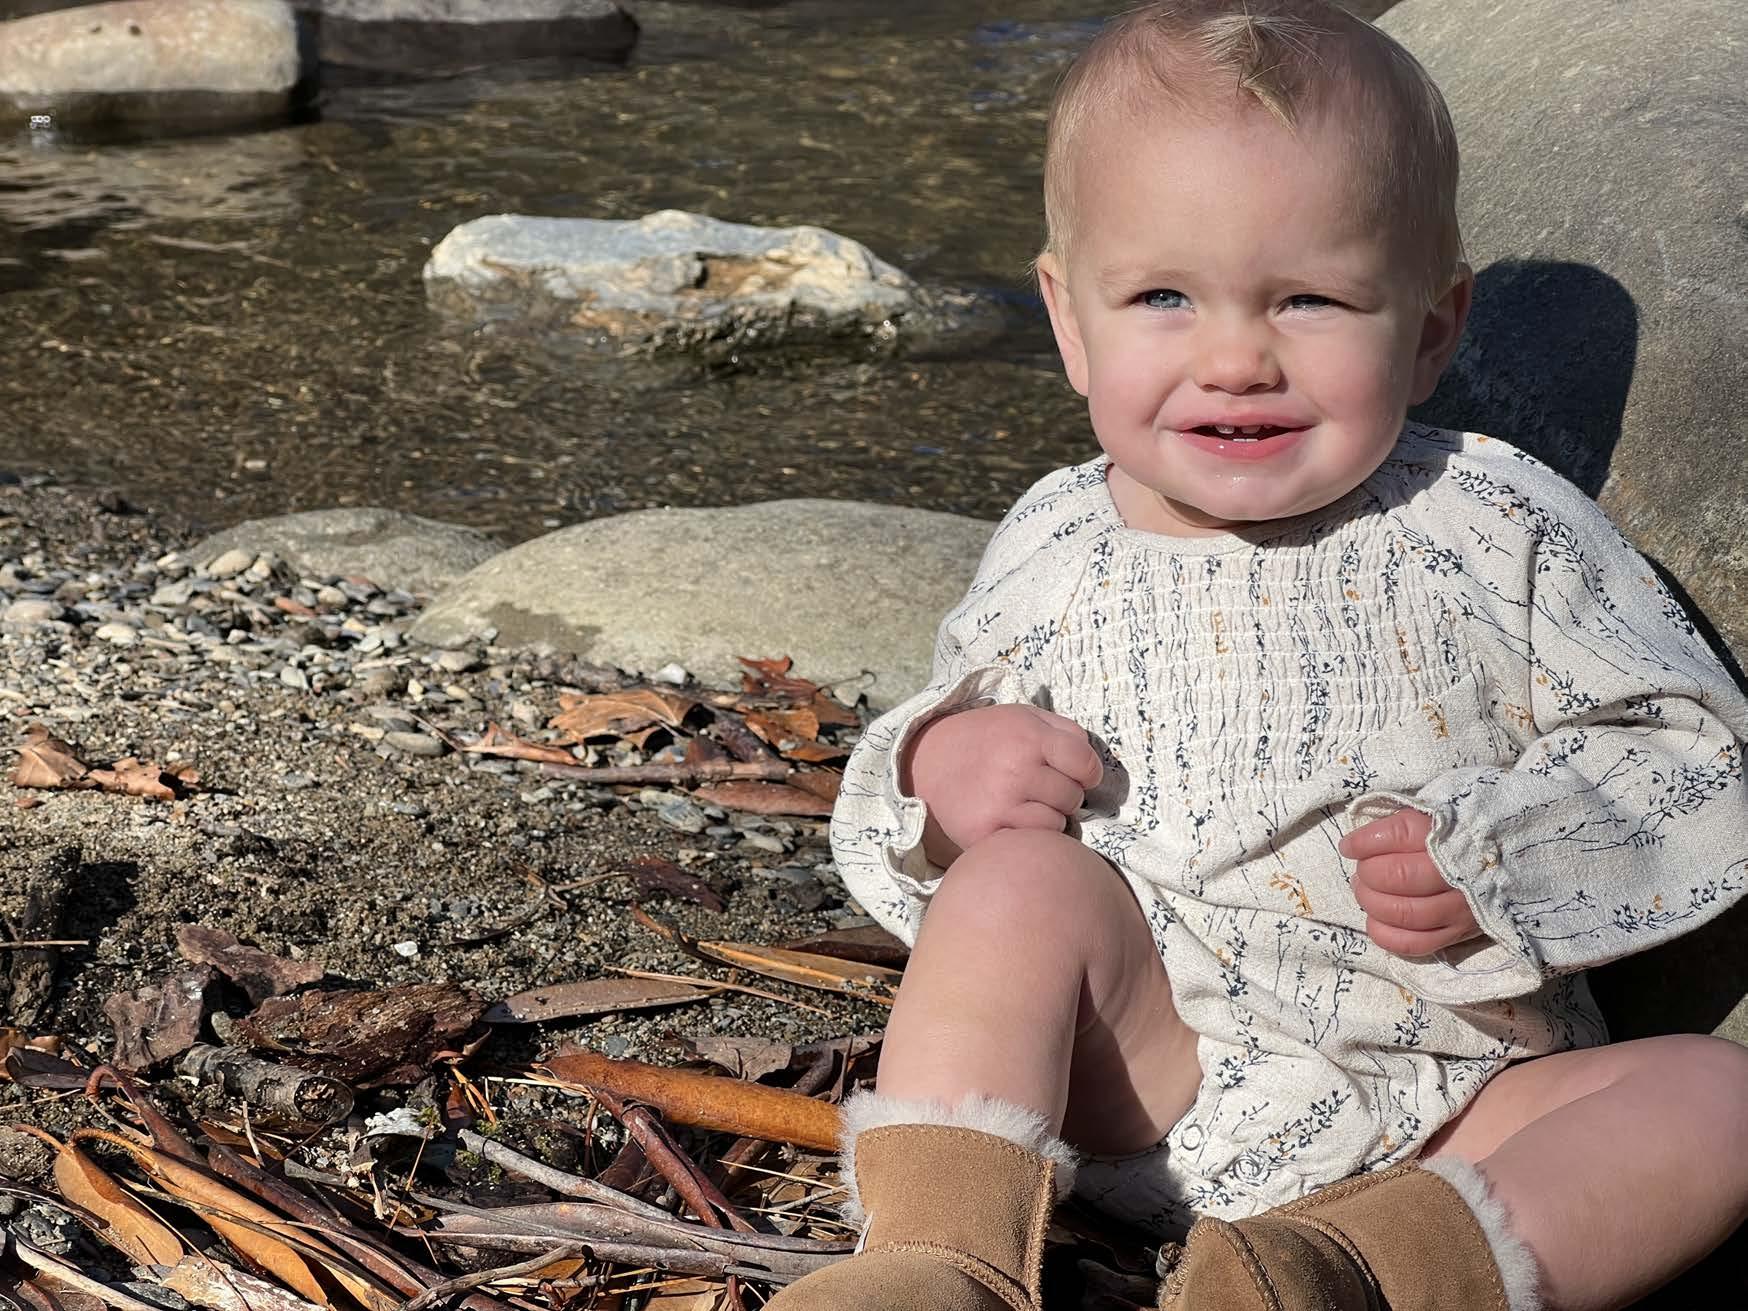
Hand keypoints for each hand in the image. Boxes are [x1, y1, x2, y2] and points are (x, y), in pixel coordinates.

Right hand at [902, 703, 1102, 863]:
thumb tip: (1093, 764)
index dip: (1086, 772)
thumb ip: (1065, 730)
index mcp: (1028, 736)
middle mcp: (1016, 769)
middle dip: (1063, 794)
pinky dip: (1028, 834)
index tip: (1073, 773)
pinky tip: (1011, 820)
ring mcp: (1000, 803)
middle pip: (1073, 797)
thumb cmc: (985, 739)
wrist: (926, 762)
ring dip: (1048, 817)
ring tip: (1024, 804)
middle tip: (1038, 787)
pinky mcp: (985, 831)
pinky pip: (1032, 841)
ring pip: (1057, 823)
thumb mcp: (1022, 717)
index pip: (1085, 764)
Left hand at [1338, 809, 1480, 955]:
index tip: (1349, 846)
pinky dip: (1386, 936)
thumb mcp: (1437, 812)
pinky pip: (1416, 944)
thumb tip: (1356, 842)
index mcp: (1451, 833)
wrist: (1519, 856)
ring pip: (1405, 913)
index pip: (1398, 834)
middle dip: (1367, 874)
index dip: (1364, 842)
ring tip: (1365, 892)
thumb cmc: (1463, 832)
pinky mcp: (1460, 932)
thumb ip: (1402, 823)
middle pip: (1397, 876)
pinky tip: (1376, 921)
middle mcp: (1457, 871)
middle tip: (1361, 871)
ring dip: (1372, 904)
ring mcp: (1461, 906)